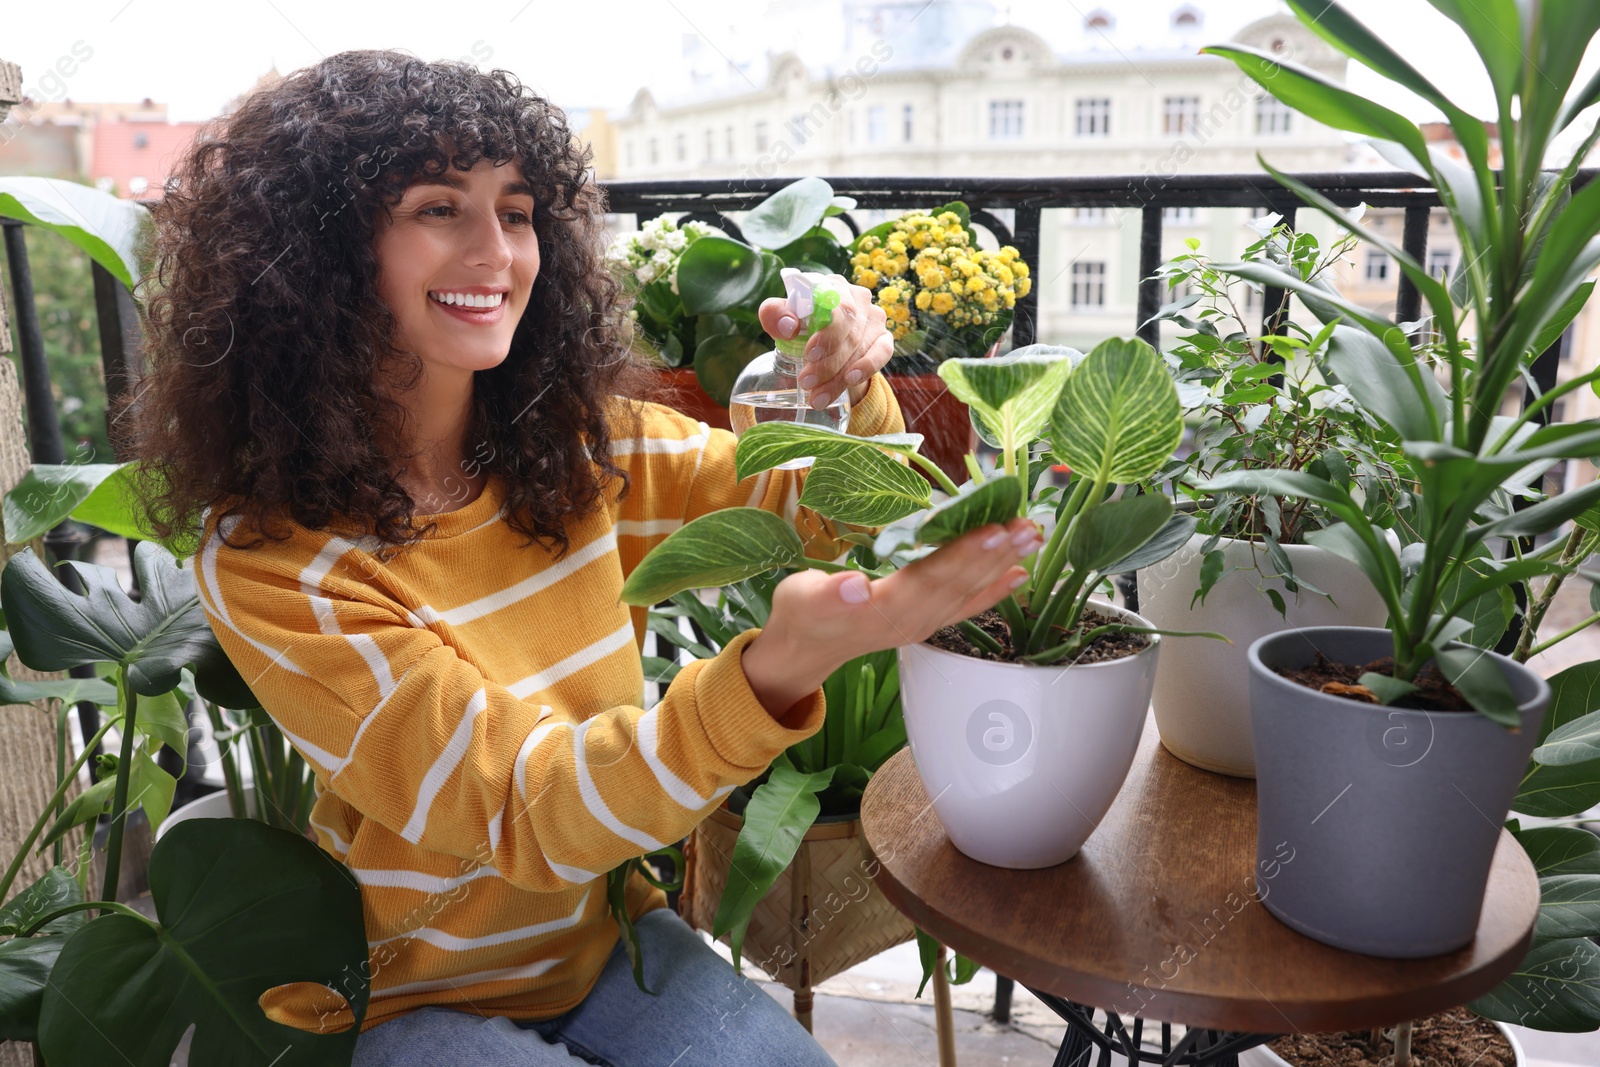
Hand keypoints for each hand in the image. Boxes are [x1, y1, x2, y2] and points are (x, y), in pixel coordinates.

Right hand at [742, 517, 1045, 717]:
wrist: (805, 651)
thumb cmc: (800, 614)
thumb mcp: (801, 599)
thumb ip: (827, 595)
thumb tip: (856, 588)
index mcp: (882, 611)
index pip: (930, 577)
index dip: (963, 554)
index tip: (993, 530)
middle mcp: (911, 620)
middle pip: (958, 583)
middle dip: (995, 554)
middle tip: (1028, 526)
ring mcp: (922, 624)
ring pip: (967, 591)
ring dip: (1001, 564)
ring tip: (1032, 536)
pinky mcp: (926, 623)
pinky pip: (965, 606)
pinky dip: (994, 590)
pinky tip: (1019, 572)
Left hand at [758, 274, 891, 409]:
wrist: (823, 346)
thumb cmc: (800, 326)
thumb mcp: (781, 319)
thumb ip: (774, 314)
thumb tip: (789, 326)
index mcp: (832, 287)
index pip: (835, 305)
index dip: (826, 332)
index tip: (809, 354)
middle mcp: (858, 298)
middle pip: (849, 330)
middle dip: (828, 362)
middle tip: (807, 382)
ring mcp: (874, 318)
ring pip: (860, 347)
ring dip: (839, 376)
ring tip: (818, 396)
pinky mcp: (885, 338)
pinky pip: (883, 352)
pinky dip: (867, 367)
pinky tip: (851, 380)